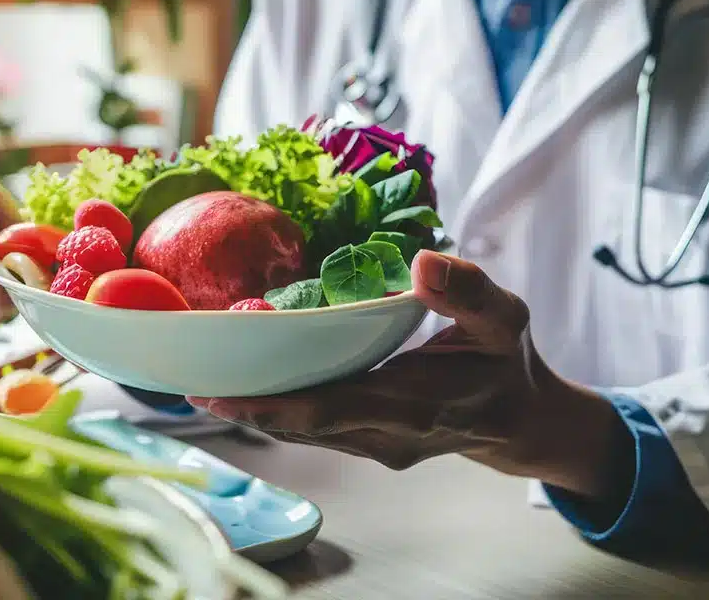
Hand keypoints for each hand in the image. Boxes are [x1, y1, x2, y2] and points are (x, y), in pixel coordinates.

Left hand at [191, 251, 636, 504]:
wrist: (521, 424)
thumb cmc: (508, 364)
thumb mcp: (505, 320)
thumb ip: (468, 290)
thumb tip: (424, 262)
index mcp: (418, 405)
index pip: (332, 407)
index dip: (273, 401)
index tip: (220, 386)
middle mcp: (387, 436)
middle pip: (301, 425)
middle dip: (244, 406)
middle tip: (187, 381)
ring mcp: (374, 446)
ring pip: (301, 433)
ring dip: (253, 410)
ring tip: (199, 380)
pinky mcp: (366, 445)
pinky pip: (311, 430)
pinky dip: (275, 411)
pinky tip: (242, 387)